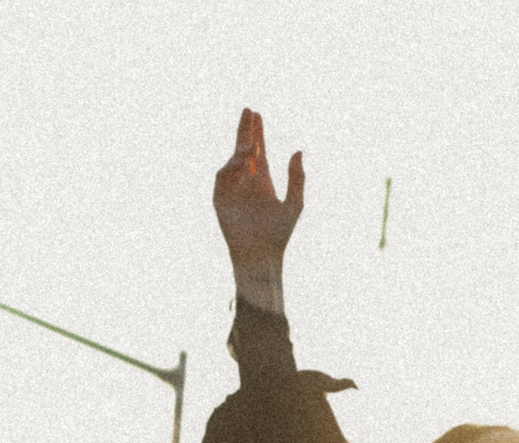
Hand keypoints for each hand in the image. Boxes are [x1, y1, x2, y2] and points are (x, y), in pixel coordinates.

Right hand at [215, 108, 302, 273]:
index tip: (257, 115)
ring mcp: (232, 190)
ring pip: (233, 161)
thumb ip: (297, 177)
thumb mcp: (294, 203)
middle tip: (248, 110)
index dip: (257, 133)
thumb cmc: (280, 234)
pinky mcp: (220, 200)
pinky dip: (232, 166)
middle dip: (245, 131)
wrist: (261, 255)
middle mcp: (245, 183)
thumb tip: (298, 150)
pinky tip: (244, 161)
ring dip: (241, 150)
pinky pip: (222, 177)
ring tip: (251, 145)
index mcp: (262, 181)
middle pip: (243, 150)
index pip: (258, 152)